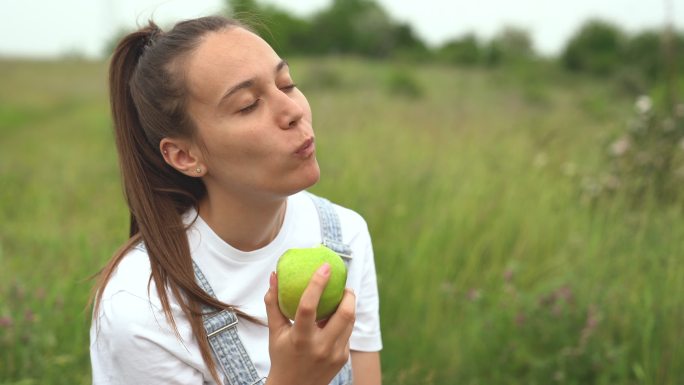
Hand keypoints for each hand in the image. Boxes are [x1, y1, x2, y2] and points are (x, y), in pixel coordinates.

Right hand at [264, 263, 355, 384]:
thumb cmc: (282, 356)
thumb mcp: (275, 331)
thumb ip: (273, 303)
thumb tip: (274, 276)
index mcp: (299, 338)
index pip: (308, 307)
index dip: (317, 284)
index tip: (325, 267)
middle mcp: (320, 347)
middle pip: (344, 314)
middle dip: (348, 295)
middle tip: (343, 285)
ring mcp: (334, 354)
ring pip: (350, 322)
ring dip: (348, 306)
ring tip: (342, 296)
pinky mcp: (343, 359)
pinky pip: (348, 333)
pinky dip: (343, 322)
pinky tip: (336, 318)